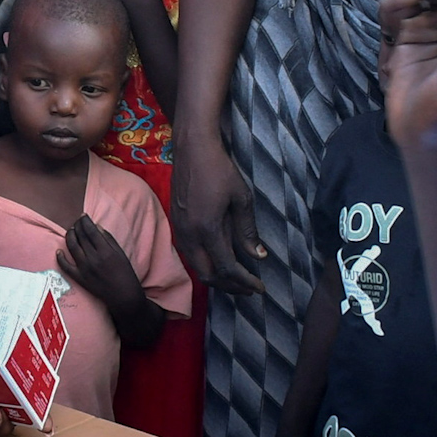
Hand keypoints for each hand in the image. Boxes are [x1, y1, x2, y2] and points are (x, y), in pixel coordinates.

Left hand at [57, 215, 145, 313]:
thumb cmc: (125, 273)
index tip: (83, 216)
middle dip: (77, 226)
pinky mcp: (79, 278)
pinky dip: (60, 258)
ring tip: (71, 231)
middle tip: (77, 222)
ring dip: (70, 236)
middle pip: (80, 236)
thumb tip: (96, 226)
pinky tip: (59, 250)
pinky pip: (65, 266)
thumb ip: (109, 239)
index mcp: (106, 251)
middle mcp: (93, 258)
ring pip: (72, 247)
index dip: (85, 221)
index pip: (90, 230)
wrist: (123, 296)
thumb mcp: (121, 253)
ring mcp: (85, 269)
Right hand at [170, 130, 265, 292]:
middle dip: (230, 286)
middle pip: (207, 275)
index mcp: (207, 229)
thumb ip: (248, 231)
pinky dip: (205, 263)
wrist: (192, 148)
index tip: (260, 288)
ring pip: (196, 266)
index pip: (227, 268)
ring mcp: (179, 229)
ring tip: (236, 277)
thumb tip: (259, 257)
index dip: (244, 282)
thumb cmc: (220, 169)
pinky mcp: (176, 222)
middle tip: (249, 289)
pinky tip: (218, 258)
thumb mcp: (241, 199)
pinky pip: (189, 253)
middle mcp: (189, 234)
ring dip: (216, 276)